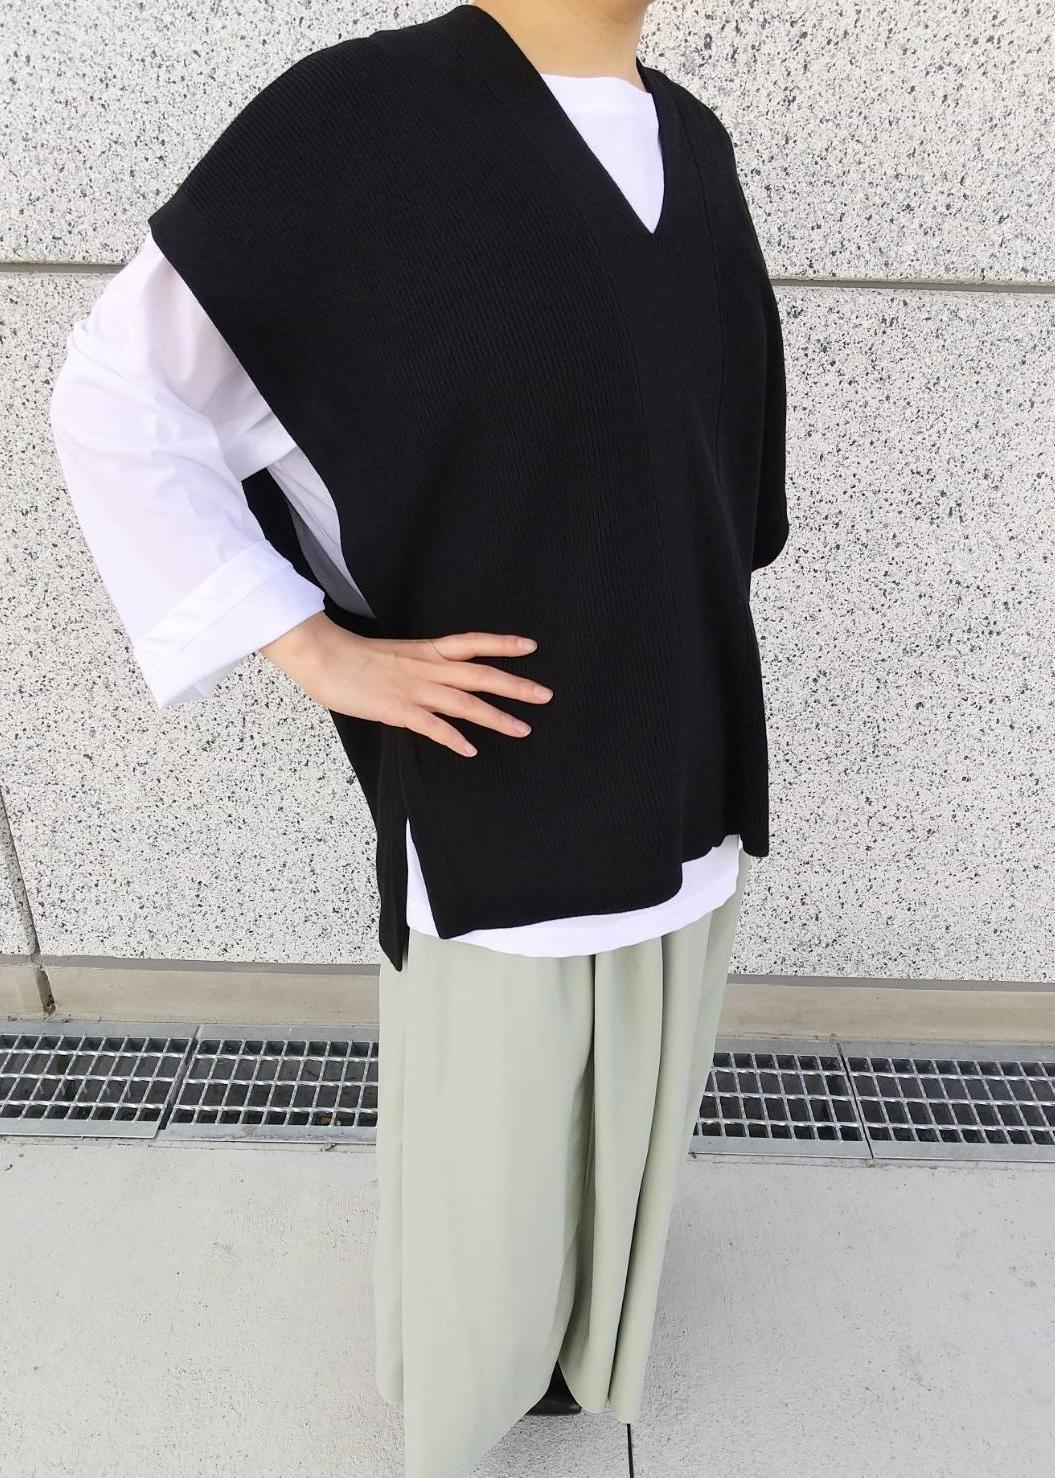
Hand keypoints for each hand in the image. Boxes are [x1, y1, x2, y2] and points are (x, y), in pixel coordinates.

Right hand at [259, 612, 552, 757]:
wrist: (323, 655)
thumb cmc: (352, 656)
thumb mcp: (394, 656)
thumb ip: (416, 668)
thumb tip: (431, 682)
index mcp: (426, 651)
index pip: (472, 643)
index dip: (503, 644)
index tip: (532, 646)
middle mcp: (428, 668)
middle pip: (481, 675)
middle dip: (515, 685)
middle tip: (545, 695)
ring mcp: (415, 689)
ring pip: (465, 702)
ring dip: (496, 717)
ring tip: (523, 728)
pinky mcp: (399, 709)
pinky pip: (433, 726)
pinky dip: (453, 739)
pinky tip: (471, 750)